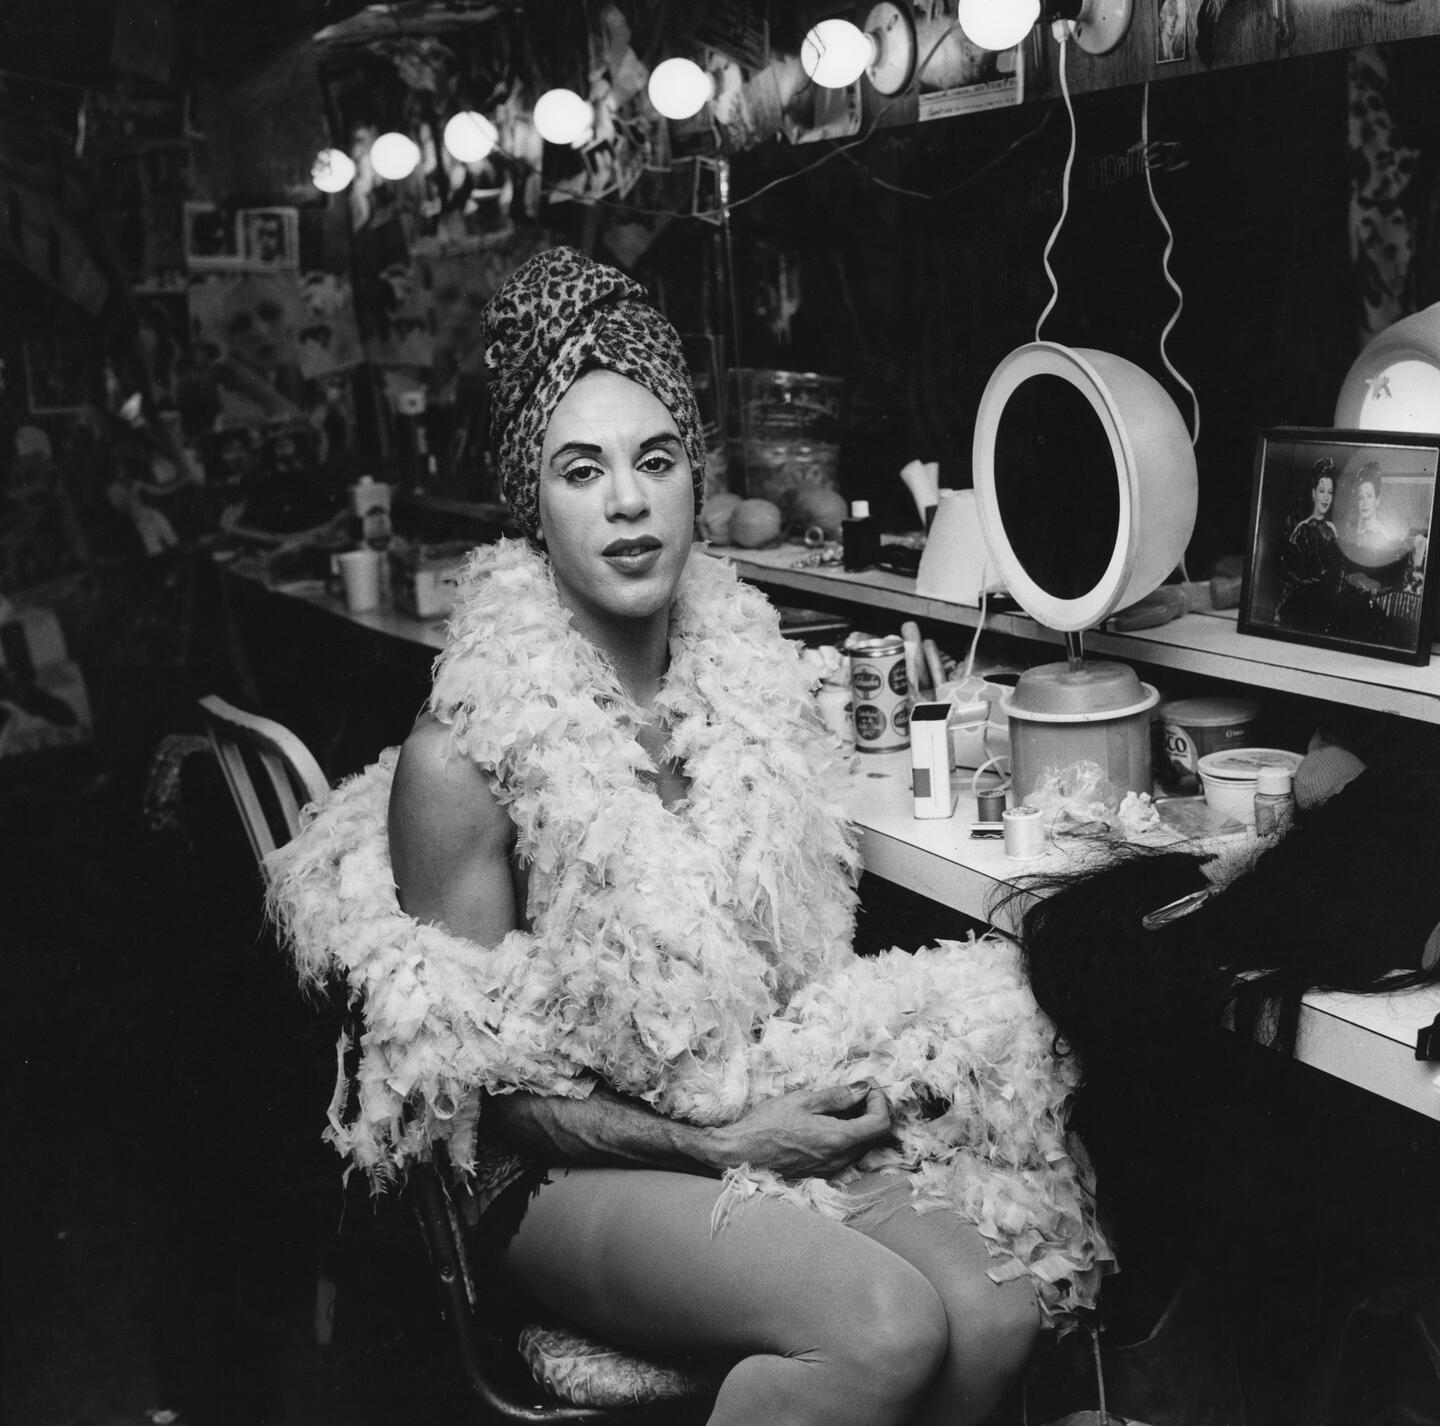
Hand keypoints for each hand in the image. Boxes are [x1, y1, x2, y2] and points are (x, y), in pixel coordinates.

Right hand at [707, 1081, 892, 1178]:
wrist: (741, 1152)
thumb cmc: (768, 1123)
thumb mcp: (803, 1100)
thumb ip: (838, 1096)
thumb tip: (863, 1089)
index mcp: (839, 1139)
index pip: (881, 1123)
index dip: (881, 1101)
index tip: (868, 1087)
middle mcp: (839, 1159)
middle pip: (874, 1136)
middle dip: (871, 1110)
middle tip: (856, 1092)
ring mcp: (830, 1169)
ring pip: (860, 1146)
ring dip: (859, 1124)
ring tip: (840, 1105)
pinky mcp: (820, 1172)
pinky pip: (845, 1154)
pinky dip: (845, 1136)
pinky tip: (827, 1122)